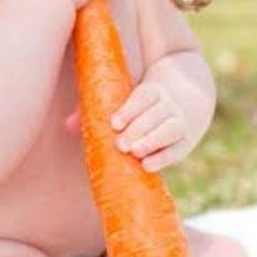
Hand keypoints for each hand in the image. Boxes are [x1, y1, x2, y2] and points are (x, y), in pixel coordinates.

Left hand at [65, 82, 190, 171]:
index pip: (143, 96)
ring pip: (169, 129)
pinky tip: (147, 166)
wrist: (187, 98)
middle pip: (156, 114)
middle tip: (121, 144)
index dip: (129, 109)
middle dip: (138, 129)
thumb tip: (69, 124)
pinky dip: (164, 158)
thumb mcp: (125, 97)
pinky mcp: (185, 141)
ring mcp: (180, 122)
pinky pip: (177, 149)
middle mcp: (169, 104)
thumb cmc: (141, 103)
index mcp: (153, 90)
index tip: (114, 123)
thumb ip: (96, 108)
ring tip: (134, 152)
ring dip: (151, 141)